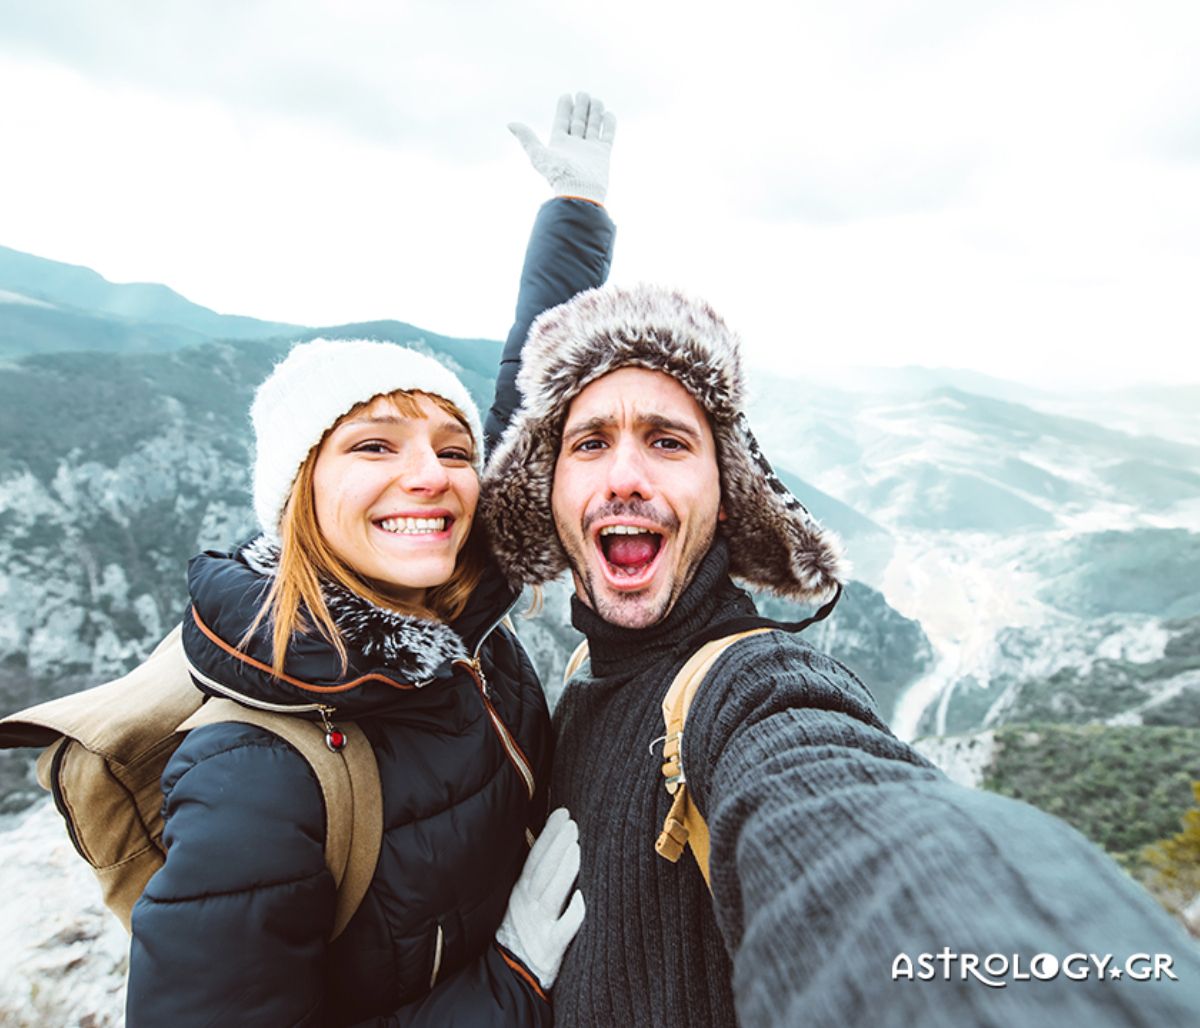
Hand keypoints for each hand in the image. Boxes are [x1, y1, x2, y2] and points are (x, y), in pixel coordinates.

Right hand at [495, 807, 585, 988]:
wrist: (511, 976)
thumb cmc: (523, 934)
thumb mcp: (521, 902)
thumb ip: (535, 876)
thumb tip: (551, 841)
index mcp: (521, 893)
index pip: (534, 858)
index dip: (547, 835)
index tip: (562, 813)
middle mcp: (528, 907)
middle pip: (541, 872)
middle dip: (555, 845)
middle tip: (571, 823)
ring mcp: (539, 927)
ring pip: (551, 895)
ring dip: (564, 871)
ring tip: (576, 847)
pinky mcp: (550, 949)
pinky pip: (562, 931)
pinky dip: (572, 915)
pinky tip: (583, 898)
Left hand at [509, 92, 615, 202]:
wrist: (578, 191)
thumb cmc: (557, 174)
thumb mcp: (538, 154)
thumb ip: (526, 138)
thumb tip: (509, 124)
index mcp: (559, 144)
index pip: (562, 122)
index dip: (564, 109)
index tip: (566, 95)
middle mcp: (574, 146)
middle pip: (578, 122)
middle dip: (581, 107)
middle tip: (583, 93)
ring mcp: (589, 150)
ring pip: (592, 126)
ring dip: (594, 113)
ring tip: (596, 100)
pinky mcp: (602, 154)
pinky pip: (606, 136)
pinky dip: (608, 124)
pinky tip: (608, 113)